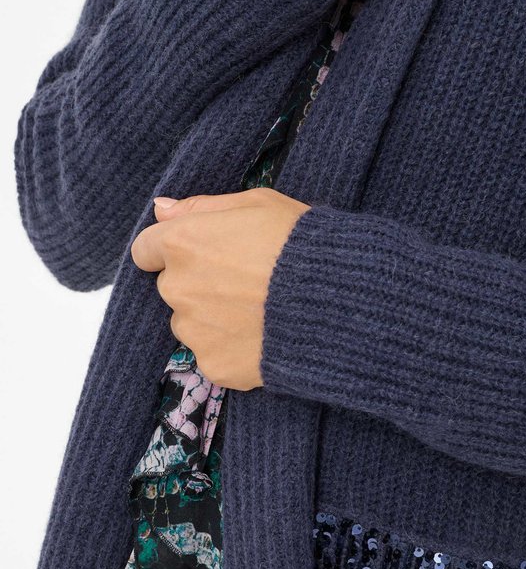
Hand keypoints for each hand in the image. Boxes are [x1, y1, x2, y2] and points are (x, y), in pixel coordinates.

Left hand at [130, 188, 309, 390]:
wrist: (336, 300)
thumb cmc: (300, 243)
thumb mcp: (257, 204)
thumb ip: (202, 207)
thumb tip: (161, 210)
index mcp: (183, 243)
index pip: (146, 250)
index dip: (171, 251)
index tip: (199, 254)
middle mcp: (178, 288)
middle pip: (172, 288)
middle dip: (198, 284)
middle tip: (244, 282)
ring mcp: (194, 331)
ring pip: (190, 324)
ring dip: (212, 318)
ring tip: (258, 311)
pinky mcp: (214, 364)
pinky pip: (214, 354)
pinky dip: (232, 348)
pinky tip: (263, 335)